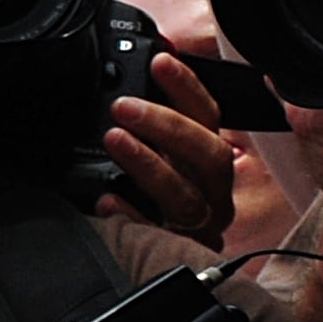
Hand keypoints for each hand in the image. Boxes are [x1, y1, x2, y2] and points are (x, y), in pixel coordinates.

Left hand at [107, 50, 247, 249]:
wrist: (160, 260)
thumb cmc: (157, 196)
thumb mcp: (158, 154)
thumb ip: (152, 120)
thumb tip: (139, 70)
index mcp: (209, 158)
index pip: (209, 116)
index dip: (188, 87)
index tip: (161, 61)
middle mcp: (214, 190)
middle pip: (207, 153)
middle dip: (167, 125)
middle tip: (123, 106)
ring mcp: (200, 224)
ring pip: (185, 194)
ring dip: (149, 163)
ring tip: (115, 139)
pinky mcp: (179, 252)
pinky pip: (158, 235)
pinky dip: (132, 216)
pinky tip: (108, 200)